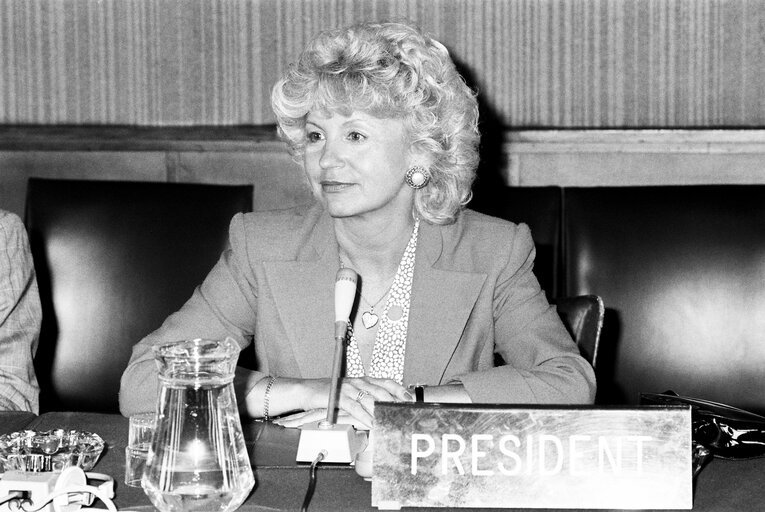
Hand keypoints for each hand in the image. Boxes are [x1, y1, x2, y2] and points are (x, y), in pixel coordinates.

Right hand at [275, 376, 412, 427]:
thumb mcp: (349, 393)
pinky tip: (371, 423)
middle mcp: (357, 382)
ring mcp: (348, 388)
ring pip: (370, 399)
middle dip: (394, 402)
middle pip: (381, 391)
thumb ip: (364, 397)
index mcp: (362, 380)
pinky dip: (365, 416)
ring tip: (391, 421)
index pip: (386, 382)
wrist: (307, 391)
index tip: (410, 398)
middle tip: (404, 412)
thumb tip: (380, 409)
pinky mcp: (338, 397)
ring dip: (381, 411)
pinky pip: (355, 407)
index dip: (399, 389)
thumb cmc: (329, 394)